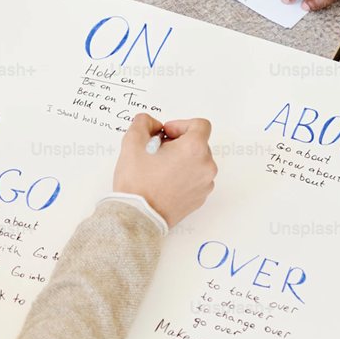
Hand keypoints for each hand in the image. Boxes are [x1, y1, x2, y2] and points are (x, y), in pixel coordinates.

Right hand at [113, 113, 217, 228]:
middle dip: (179, 143)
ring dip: (182, 160)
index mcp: (195, 149)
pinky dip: (184, 176)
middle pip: (198, 143)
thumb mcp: (133, 140)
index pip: (200, 124)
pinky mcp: (200, 198)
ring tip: (160, 168)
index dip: (181, 124)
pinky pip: (196, 179)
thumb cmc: (138, 182)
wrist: (138, 216)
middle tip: (157, 151)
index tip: (166, 133)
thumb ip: (144, 122)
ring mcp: (205, 184)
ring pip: (197, 162)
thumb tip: (153, 124)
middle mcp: (206, 166)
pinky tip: (164, 182)